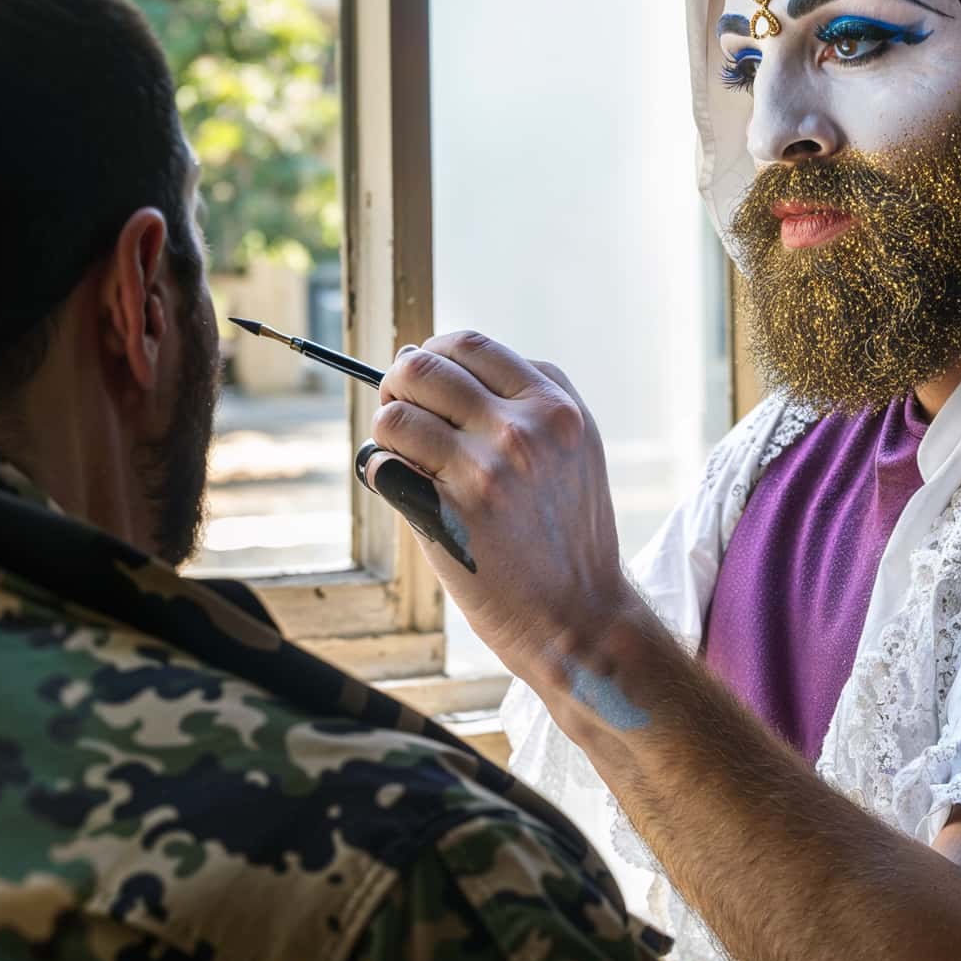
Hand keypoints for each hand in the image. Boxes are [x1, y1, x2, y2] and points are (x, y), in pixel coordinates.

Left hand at [370, 331, 642, 679]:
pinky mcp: (450, 515)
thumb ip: (529, 395)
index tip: (425, 378)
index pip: (470, 346)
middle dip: (398, 384)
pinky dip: (381, 472)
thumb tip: (439, 356)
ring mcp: (484, 472)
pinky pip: (384, 466)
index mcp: (554, 408)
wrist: (579, 615)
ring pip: (395, 415)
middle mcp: (521, 431)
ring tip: (404, 455)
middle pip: (421, 367)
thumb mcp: (577, 447)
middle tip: (400, 409)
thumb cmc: (570, 531)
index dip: (434, 352)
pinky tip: (401, 488)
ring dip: (388, 432)